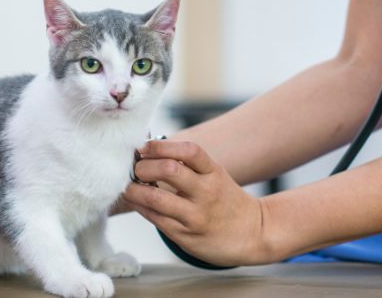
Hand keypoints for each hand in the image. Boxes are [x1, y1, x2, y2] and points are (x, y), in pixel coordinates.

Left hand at [123, 140, 270, 266]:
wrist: (252, 233)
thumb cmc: (226, 200)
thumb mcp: (215, 176)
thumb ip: (188, 165)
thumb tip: (148, 152)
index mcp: (214, 172)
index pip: (189, 150)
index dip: (162, 145)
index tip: (144, 146)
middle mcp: (206, 192)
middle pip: (169, 170)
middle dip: (144, 166)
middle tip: (136, 168)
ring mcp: (195, 216)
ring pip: (155, 198)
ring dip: (133, 189)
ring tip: (128, 185)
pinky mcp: (185, 236)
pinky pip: (154, 218)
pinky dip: (139, 206)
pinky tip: (135, 201)